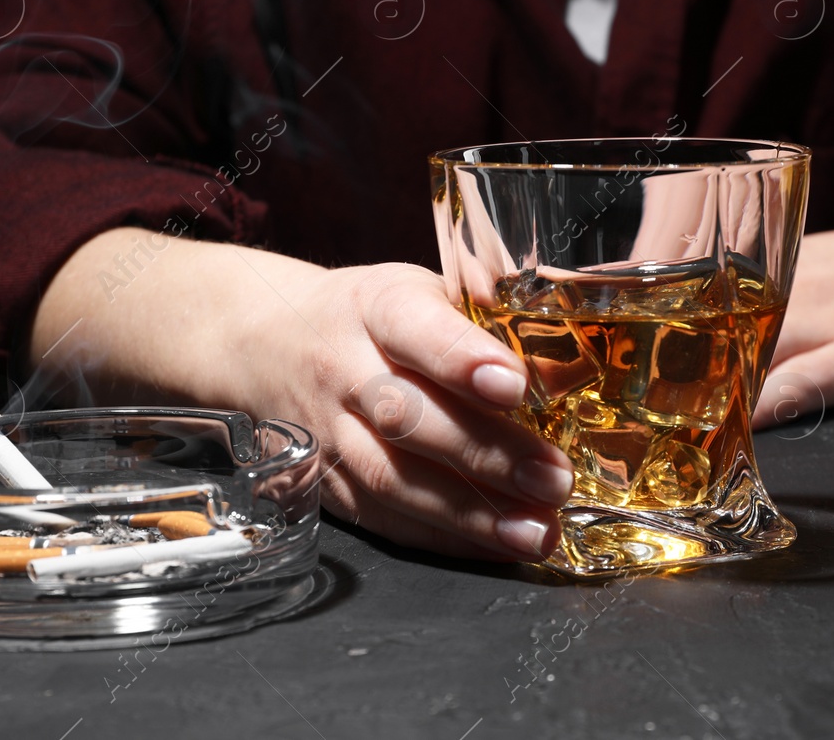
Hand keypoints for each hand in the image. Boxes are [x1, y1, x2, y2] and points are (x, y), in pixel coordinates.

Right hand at [30, 230, 573, 560]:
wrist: (263, 341)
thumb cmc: (370, 314)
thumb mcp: (417, 287)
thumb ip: (484, 311)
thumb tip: (570, 347)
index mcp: (375, 306)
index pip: (415, 329)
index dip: (462, 358)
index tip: (515, 384)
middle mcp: (342, 368)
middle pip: (408, 416)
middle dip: (486, 453)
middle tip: (553, 479)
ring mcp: (326, 433)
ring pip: (393, 478)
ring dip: (470, 514)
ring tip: (536, 532)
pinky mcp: (324, 483)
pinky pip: (383, 517)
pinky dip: (443, 537)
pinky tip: (497, 546)